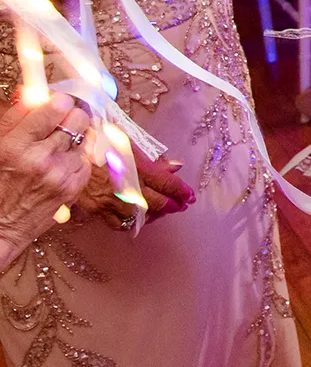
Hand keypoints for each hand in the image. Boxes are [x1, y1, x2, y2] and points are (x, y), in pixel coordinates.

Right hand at [0, 94, 93, 263]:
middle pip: (78, 118)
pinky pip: (87, 159)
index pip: (56, 107)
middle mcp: (41, 159)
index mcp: (16, 146)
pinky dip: (77, 158)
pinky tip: (60, 164)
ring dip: (74, 138)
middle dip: (71, 116)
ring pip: (85, 137)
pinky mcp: (74, 188)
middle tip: (60, 122)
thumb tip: (35, 91)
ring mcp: (61, 174)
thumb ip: (17, 117)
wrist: (0, 226)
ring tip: (56, 147)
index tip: (56, 104)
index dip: (59, 101)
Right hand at [70, 153, 193, 227]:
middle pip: (156, 203)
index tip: (190, 197)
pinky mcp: (96, 211)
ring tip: (161, 212)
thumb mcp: (126, 143)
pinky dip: (130, 223)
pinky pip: (117, 224)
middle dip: (172, 206)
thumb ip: (152, 159)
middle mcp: (127, 188)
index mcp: (137, 169)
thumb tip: (176, 167)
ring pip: (139, 217)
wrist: (64, 154)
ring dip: (153, 215)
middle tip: (181, 206)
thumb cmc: (96, 142)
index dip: (180, 192)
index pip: (166, 184)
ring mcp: (111, 202)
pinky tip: (135, 219)